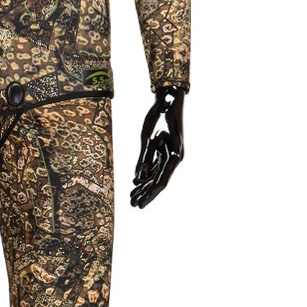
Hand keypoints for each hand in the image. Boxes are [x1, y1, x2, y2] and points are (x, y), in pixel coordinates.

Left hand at [131, 84, 186, 207]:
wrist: (167, 102)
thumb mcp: (149, 138)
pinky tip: (136, 182)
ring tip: (132, 196)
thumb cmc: (159, 118)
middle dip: (145, 193)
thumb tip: (139, 176)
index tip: (140, 205)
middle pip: (157, 181)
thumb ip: (144, 157)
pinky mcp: (162, 150)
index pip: (160, 182)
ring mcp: (168, 155)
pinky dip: (145, 174)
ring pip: (155, 175)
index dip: (150, 195)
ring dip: (144, 185)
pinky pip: (153, 166)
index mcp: (174, 158)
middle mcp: (172, 160)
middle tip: (132, 205)